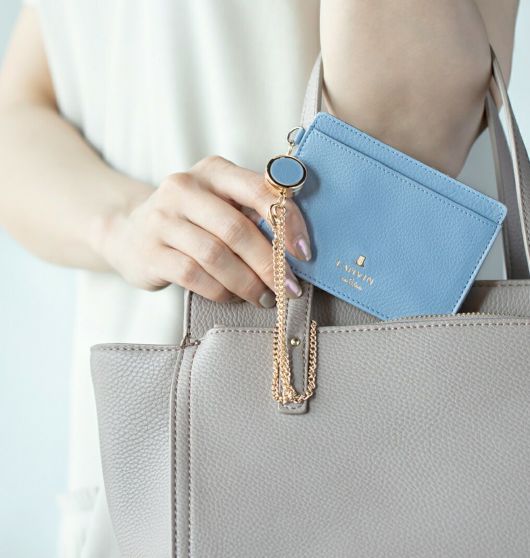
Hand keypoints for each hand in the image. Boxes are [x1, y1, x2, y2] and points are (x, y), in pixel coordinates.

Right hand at [99, 155, 311, 306]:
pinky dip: (221, 291)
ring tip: (265, 298)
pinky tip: (234, 297)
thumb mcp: (219, 204)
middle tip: (289, 288)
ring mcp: (162, 219)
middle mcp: (184, 188)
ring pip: (216, 256)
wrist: (129, 232)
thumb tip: (296, 247)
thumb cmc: (190, 221)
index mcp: (213, 171)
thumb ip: (252, 214)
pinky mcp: (150, 251)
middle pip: (236, 229)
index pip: (258, 189)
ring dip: (248, 283)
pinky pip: (194, 276)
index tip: (304, 252)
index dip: (287, 221)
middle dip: (269, 263)